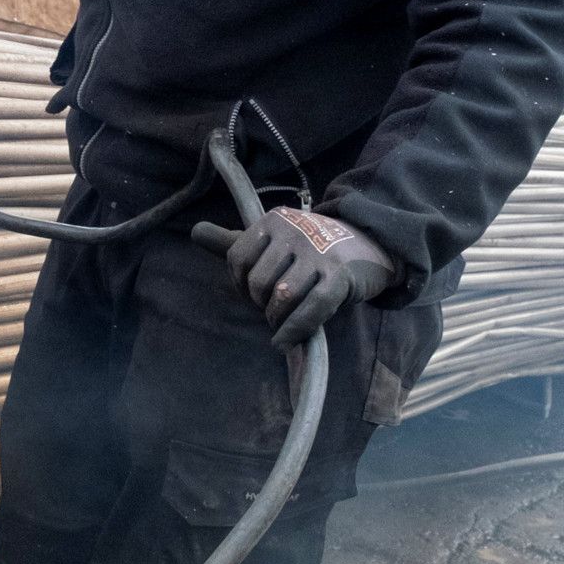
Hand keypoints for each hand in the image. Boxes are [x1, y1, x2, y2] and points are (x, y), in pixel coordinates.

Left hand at [192, 207, 396, 346]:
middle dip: (260, 304)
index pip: (237, 258)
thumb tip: (194, 232)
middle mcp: (295, 232)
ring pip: (282, 297)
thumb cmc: (311, 248)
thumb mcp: (272, 239)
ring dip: (277, 319)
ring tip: (281, 322)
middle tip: (271, 309)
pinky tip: (285, 341)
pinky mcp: (340, 276)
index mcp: (273, 221)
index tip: (253, 294)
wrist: (369, 244)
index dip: (239, 284)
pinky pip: (310, 309)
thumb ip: (233, 241)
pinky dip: (294, 330)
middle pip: (258, 282)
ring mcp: (319, 253)